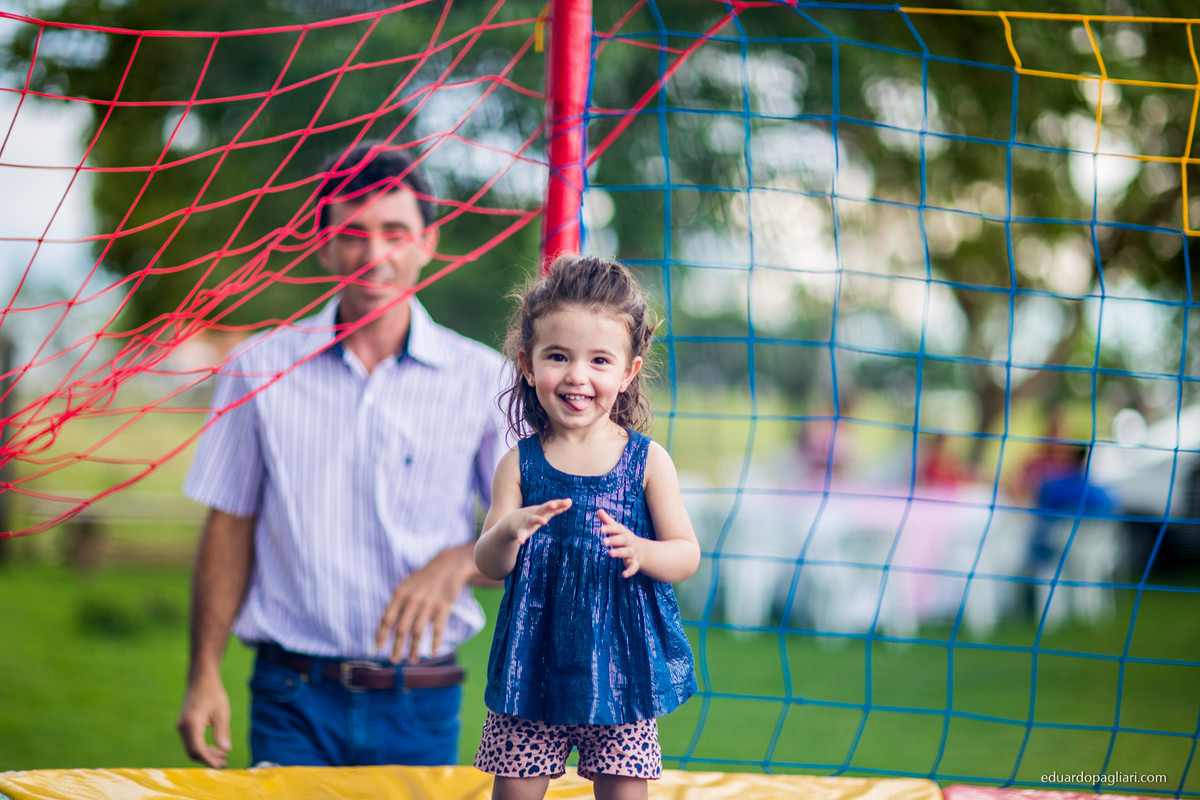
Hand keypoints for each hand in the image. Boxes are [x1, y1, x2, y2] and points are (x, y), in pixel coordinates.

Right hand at [176, 671, 231, 767]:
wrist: (201, 679)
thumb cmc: (213, 693)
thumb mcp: (222, 713)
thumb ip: (222, 732)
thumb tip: (226, 750)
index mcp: (192, 724)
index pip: (198, 749)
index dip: (209, 760)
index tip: (221, 766)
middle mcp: (182, 727)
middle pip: (193, 751)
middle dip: (208, 759)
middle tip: (224, 762)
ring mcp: (181, 726)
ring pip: (191, 747)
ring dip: (205, 753)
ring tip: (223, 756)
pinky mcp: (183, 725)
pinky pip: (190, 741)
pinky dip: (201, 746)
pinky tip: (215, 747)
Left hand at [375, 544, 473, 663]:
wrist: (448, 566)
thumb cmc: (423, 579)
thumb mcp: (406, 585)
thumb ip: (396, 603)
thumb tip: (385, 625)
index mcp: (400, 594)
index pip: (387, 618)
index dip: (381, 635)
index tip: (377, 648)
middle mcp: (413, 600)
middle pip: (401, 629)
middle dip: (396, 647)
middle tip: (394, 660)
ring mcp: (428, 604)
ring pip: (418, 632)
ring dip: (414, 649)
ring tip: (411, 660)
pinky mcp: (443, 608)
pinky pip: (438, 629)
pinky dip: (435, 642)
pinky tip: (433, 652)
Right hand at [509, 498, 571, 544]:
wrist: (509, 522)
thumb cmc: (532, 516)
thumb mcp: (544, 512)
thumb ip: (557, 508)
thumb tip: (570, 501)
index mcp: (540, 510)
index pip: (551, 505)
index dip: (559, 504)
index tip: (567, 502)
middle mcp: (534, 514)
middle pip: (542, 509)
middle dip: (548, 506)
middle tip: (554, 504)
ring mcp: (526, 522)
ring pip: (532, 520)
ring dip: (538, 519)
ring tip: (545, 521)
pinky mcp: (520, 530)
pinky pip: (521, 534)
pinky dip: (521, 537)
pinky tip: (521, 542)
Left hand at [598, 508, 644, 577]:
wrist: (644, 551)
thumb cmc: (626, 539)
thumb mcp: (618, 530)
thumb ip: (608, 521)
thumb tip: (599, 510)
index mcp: (624, 533)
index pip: (617, 529)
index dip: (609, 528)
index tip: (601, 529)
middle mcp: (629, 542)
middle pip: (622, 539)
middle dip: (613, 540)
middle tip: (603, 541)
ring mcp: (633, 552)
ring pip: (627, 552)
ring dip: (619, 552)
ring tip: (610, 553)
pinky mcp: (635, 563)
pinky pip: (633, 567)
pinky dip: (630, 571)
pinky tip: (624, 575)